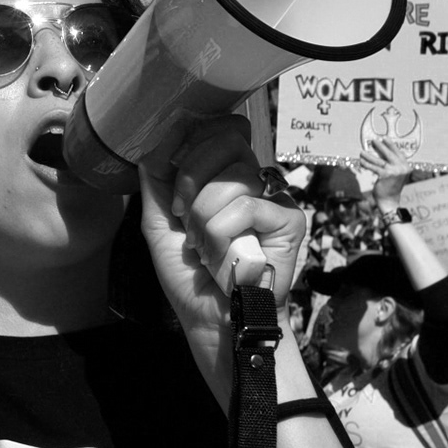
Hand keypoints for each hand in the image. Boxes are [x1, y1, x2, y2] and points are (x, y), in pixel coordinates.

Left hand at [138, 117, 308, 329]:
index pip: (219, 129)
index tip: (176, 184)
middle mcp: (252, 180)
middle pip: (227, 141)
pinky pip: (248, 206)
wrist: (211, 319)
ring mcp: (273, 199)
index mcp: (225, 174)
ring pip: (233, 179)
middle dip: (192, 178)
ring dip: (204, 218)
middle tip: (185, 217)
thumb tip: (167, 129)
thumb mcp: (159, 221)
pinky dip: (223, 234)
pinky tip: (225, 256)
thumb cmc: (189, 276)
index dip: (193, 144)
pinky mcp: (290, 220)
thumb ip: (157, 176)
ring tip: (206, 247)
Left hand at [363, 135, 415, 213]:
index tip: (385, 139)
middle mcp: (402, 168)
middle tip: (374, 140)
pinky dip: (366, 164)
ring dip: (369, 156)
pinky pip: (374, 167)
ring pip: (379, 161)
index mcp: (406, 167)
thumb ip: (391, 164)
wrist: (389, 201)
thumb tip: (380, 152)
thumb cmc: (390, 187)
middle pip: (390, 154)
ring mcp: (394, 172)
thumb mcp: (394, 174)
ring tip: (362, 151)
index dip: (391, 145)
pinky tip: (361, 161)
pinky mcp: (385, 175)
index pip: (399, 153)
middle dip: (381, 147)